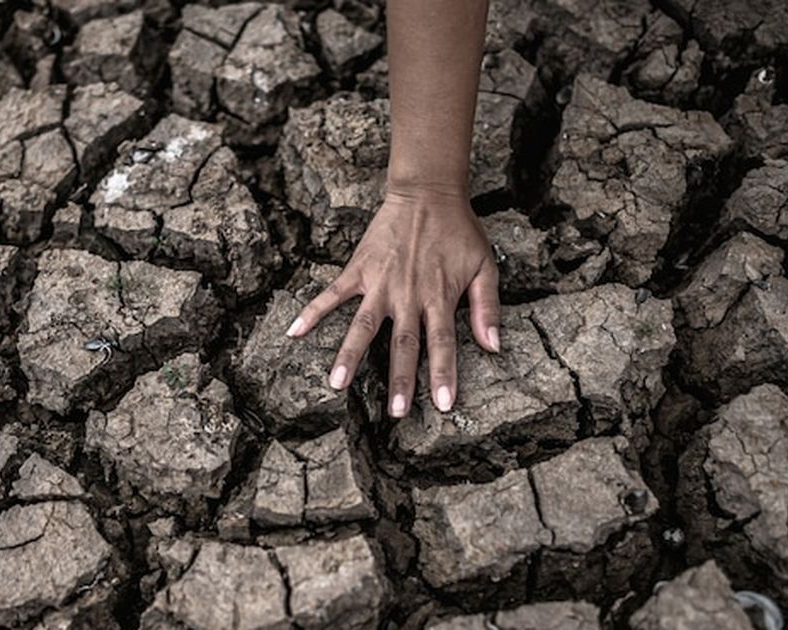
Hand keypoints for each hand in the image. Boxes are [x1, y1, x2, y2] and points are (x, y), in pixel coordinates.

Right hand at [286, 185, 500, 417]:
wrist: (427, 193)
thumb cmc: (460, 231)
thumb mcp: (485, 265)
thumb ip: (488, 307)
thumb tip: (493, 346)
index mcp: (439, 296)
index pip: (442, 343)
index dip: (443, 374)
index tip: (443, 404)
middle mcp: (407, 294)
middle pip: (403, 344)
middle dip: (400, 379)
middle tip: (395, 412)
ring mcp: (380, 283)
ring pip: (363, 326)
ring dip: (350, 355)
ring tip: (336, 384)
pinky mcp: (359, 270)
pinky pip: (332, 294)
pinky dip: (312, 311)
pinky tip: (294, 332)